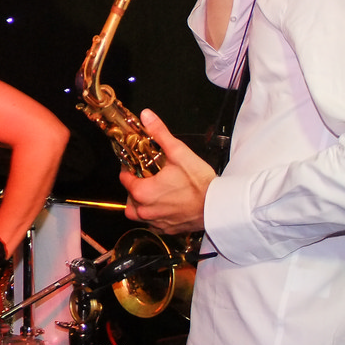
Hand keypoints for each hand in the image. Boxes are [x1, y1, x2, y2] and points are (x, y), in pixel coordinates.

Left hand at [120, 109, 214, 234]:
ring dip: (142, 203)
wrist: (221, 206)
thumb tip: (146, 115)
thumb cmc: (200, 183)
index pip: (124, 178)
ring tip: (156, 191)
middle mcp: (145, 211)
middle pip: (129, 197)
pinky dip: (155, 214)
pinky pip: (153, 223)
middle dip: (136, 186)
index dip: (129, 169)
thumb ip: (160, 134)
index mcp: (142, 192)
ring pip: (138, 213)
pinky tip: (167, 204)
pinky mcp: (168, 230)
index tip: (138, 164)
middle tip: (149, 176)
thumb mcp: (179, 153)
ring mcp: (156, 222)